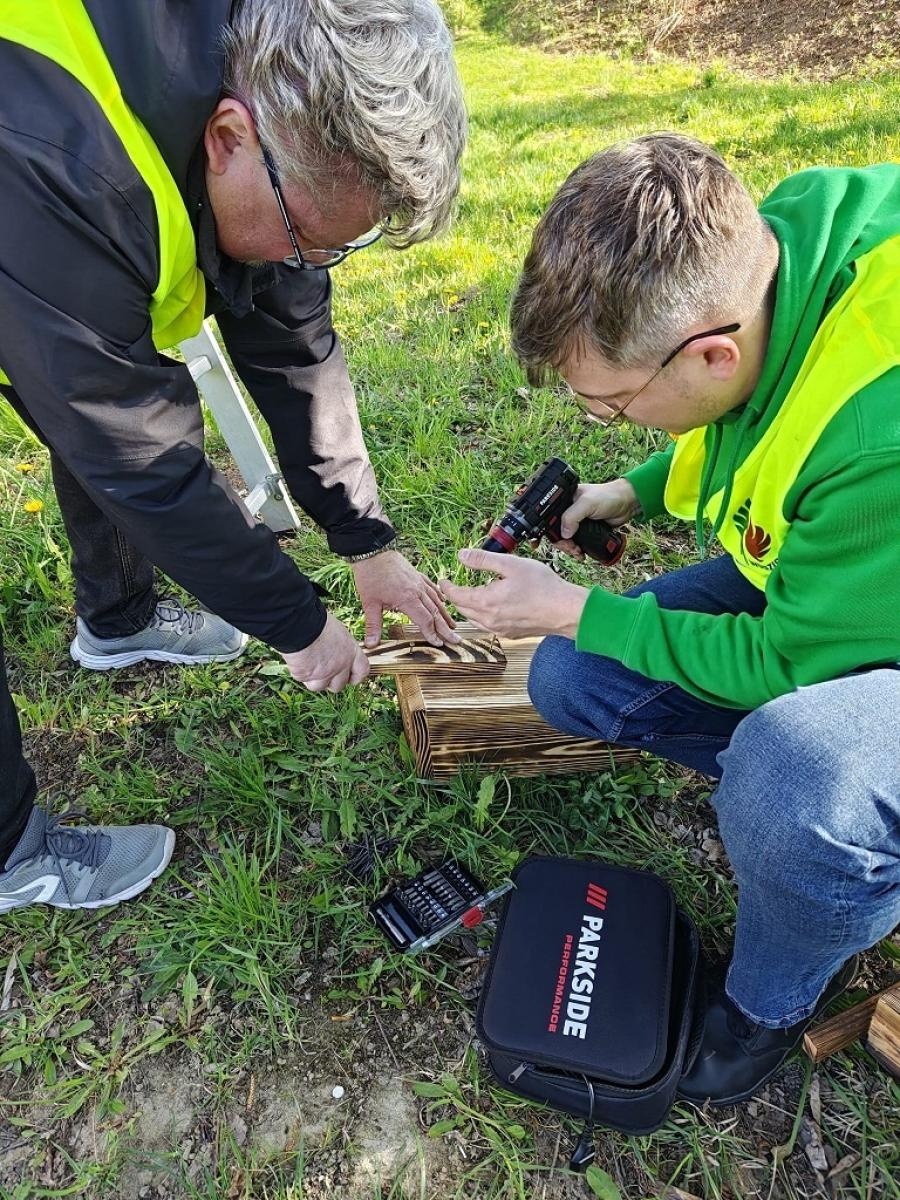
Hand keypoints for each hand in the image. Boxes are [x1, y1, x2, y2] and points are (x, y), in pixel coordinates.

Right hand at [281, 613, 369, 692]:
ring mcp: (324, 673)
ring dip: (313, 679)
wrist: (300, 625)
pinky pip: (303, 680)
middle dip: (331, 681)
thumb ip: (341, 647)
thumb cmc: (317, 622)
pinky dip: (300, 674)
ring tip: (307, 664)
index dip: (355, 676)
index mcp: (351, 652)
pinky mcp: (307, 676)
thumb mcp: (337, 632)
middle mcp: (341, 665)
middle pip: (339, 685)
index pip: (362, 671)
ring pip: (319, 686)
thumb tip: (337, 652)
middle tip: (322, 671)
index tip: (349, 677)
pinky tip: (298, 661)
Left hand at [352, 549, 458, 646]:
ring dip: (445, 615)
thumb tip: (371, 645)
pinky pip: (432, 588)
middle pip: (435, 613)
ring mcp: (419, 582)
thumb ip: (373, 625)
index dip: (432, 633)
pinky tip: (444, 602)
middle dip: (446, 629)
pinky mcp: (417, 575)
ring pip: (437, 601)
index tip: (439, 644)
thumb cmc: (370, 576)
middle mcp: (417, 591)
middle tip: (456, 640)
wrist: (372, 550)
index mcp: (408, 599)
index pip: (425, 620)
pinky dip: (439, 597)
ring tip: (453, 626)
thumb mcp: (369, 603)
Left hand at [439, 549, 589, 639]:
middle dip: (454, 598)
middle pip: (461, 609)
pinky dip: (482, 616)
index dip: (446, 586)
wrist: (565, 611)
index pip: (455, 595)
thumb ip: (483, 560)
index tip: (442, 580)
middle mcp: (489, 620)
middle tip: (452, 587)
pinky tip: (489, 608)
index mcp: (485, 601)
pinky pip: (487, 626)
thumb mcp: (511, 564)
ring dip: (467, 608)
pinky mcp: (509, 634)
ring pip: (473, 620)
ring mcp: (499, 630)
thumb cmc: (543, 586)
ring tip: (468, 596)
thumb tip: (461, 556)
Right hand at [557, 478, 639, 558]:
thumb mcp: (587, 503)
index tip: (557, 542)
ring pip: (567, 539)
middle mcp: (569, 511)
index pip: (550, 519)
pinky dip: (577, 549)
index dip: (551, 532)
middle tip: (572, 549)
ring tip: (578, 552)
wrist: (627, 503)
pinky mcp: (586, 530)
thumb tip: (564, 534)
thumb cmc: (608, 496)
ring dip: (570, 548)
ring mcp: (577, 521)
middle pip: (558, 532)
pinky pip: (577, 542)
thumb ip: (572, 517)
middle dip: (563, 543)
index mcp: (564, 501)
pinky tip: (581, 553)